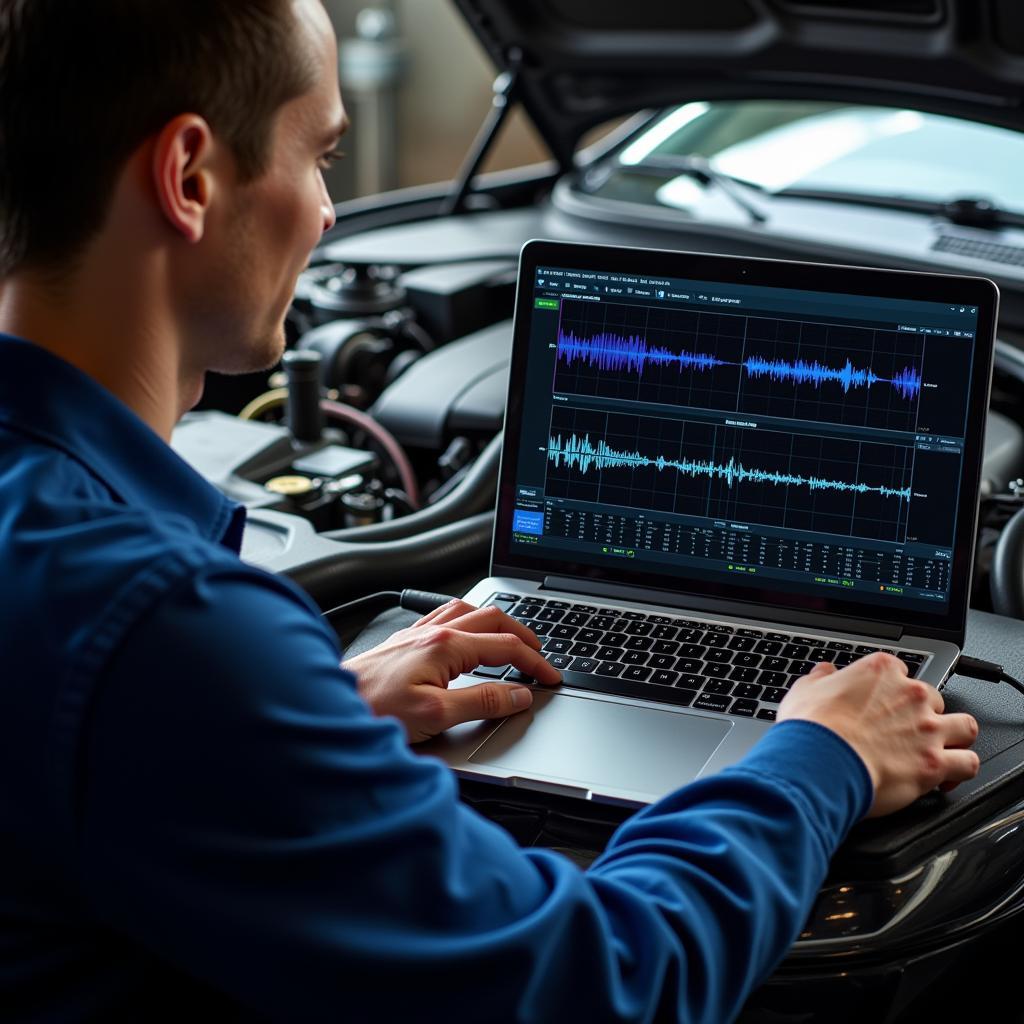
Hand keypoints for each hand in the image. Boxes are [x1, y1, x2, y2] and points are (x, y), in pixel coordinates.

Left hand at [343, 599, 561, 742]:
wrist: (327, 707)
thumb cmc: (372, 711)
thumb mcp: (436, 715)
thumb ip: (482, 702)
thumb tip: (518, 695)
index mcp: (446, 646)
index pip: (506, 648)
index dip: (535, 663)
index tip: (551, 678)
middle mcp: (432, 632)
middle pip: (493, 620)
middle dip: (523, 636)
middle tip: (540, 656)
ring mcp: (417, 633)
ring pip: (470, 611)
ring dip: (497, 624)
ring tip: (511, 640)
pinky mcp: (404, 642)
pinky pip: (445, 616)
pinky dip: (468, 621)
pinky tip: (465, 633)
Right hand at [777, 653, 979, 817]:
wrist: (819, 761)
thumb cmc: (812, 728)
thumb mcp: (805, 690)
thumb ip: (821, 678)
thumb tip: (825, 672)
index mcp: (881, 672)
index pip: (901, 672)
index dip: (892, 690)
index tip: (884, 703)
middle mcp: (911, 695)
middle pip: (933, 699)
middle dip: (922, 714)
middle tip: (904, 731)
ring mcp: (927, 729)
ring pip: (964, 727)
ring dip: (955, 737)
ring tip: (941, 747)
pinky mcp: (935, 763)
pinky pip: (967, 764)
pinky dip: (960, 770)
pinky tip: (948, 777)